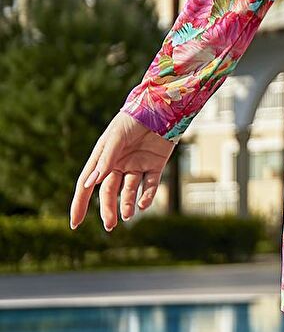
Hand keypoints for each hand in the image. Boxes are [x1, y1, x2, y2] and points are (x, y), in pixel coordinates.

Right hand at [69, 110, 175, 231]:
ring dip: (127, 204)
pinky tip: (143, 204)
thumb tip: (91, 184)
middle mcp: (118, 165)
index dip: (80, 204)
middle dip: (107, 209)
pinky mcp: (155, 166)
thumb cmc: (133, 119)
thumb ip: (106, 159)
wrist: (160, 107)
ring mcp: (137, 166)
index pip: (87, 185)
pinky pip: (150, 185)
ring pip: (129, 191)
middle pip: (109, 192)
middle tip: (109, 225)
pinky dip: (147, 196)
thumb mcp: (116, 138)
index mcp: (103, 158)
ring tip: (127, 215)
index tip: (75, 224)